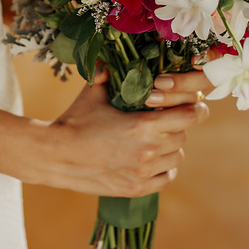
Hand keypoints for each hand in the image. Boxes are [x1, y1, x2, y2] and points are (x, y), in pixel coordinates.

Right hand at [40, 69, 208, 197]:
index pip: (190, 116)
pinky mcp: (136, 189)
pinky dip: (163, 168)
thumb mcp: (93, 93)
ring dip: (170, 147)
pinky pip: (166, 178)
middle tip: (161, 120)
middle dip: (176, 126)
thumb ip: (108, 74)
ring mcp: (143, 173)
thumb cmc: (75, 121)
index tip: (189, 105)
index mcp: (143, 125)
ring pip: (176, 157)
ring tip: (153, 140)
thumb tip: (112, 59)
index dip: (193, 109)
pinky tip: (149, 160)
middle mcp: (148, 151)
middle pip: (183, 136)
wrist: (55, 155)